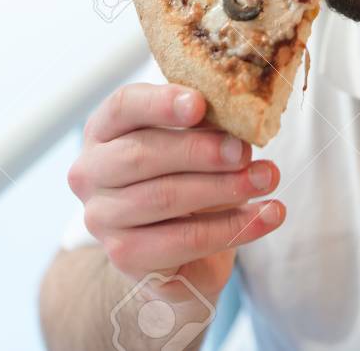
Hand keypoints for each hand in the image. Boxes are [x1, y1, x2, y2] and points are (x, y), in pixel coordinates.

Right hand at [67, 83, 284, 304]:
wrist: (171, 255)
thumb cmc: (182, 182)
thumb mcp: (189, 147)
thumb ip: (203, 129)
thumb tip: (241, 122)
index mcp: (103, 130)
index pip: (123, 106)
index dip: (161, 102)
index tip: (201, 103)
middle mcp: (90, 172)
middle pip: (143, 154)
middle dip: (201, 151)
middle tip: (246, 150)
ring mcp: (101, 217)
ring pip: (165, 197)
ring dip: (225, 187)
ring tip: (267, 178)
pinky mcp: (125, 256)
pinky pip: (185, 240)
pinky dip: (235, 227)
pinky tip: (269, 215)